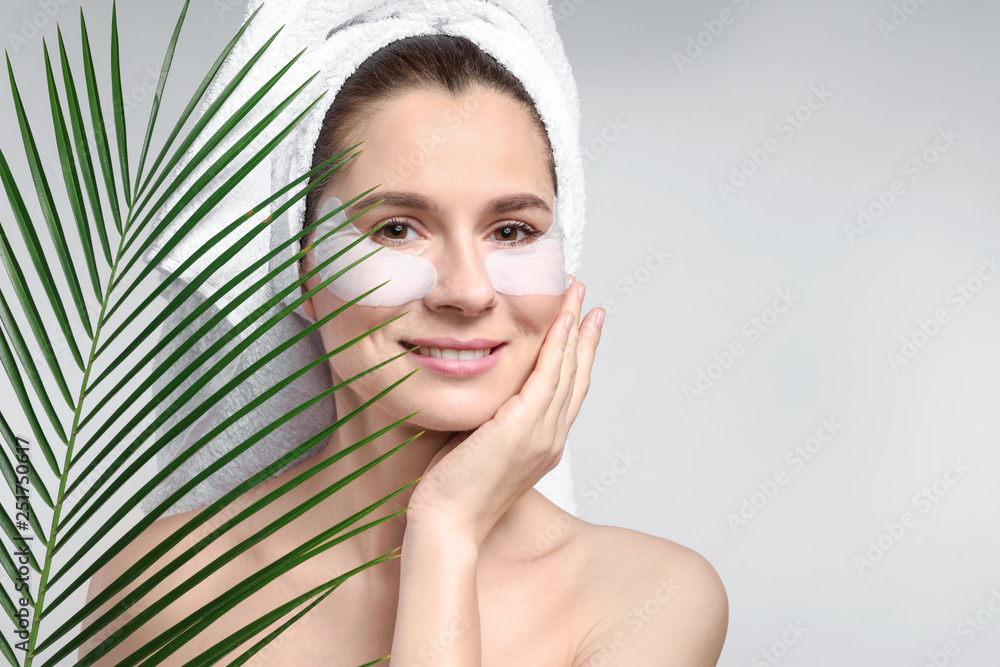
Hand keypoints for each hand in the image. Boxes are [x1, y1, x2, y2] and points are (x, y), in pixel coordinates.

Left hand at [407, 279, 604, 547]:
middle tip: (587, 299)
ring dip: (574, 328)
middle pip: (577, 376)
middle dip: (583, 334)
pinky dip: (559, 345)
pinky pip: (549, 376)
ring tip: (578, 295)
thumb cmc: (451, 490)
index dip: (577, 355)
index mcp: (542, 444)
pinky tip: (563, 320)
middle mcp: (550, 438)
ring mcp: (541, 433)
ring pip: (567, 369)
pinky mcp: (524, 427)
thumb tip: (476, 389)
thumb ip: (486, 416)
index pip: (567, 391)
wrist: (446, 522)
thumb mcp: (476, 443)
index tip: (579, 325)